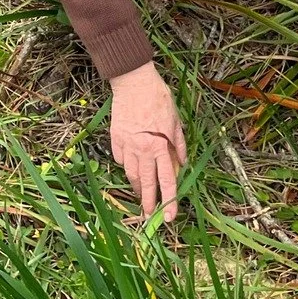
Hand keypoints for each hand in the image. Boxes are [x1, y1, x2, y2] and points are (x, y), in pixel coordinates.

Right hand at [109, 61, 186, 223]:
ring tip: (140, 194)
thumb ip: (179, 145)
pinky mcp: (115, 136)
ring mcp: (127, 143)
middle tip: (149, 217)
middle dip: (148, 202)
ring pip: (130, 173)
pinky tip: (129, 165)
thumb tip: (182, 164)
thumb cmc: (158, 98)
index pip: (167, 180)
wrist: (133, 81)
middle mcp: (143, 149)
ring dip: (136, 186)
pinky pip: (119, 157)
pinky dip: (125, 164)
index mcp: (161, 146)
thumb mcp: (176, 121)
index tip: (169, 217)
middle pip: (145, 182)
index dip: (169, 201)